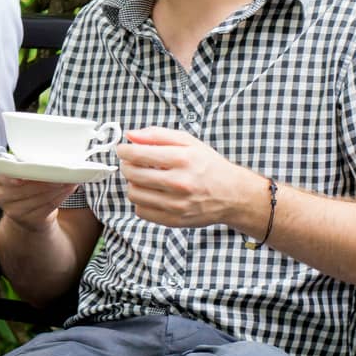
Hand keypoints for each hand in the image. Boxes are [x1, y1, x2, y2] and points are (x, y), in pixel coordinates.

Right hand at [0, 171, 77, 234]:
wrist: (24, 211)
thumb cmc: (23, 184)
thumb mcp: (17, 171)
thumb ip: (24, 164)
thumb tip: (47, 159)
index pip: (3, 175)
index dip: (15, 175)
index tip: (29, 172)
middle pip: (24, 188)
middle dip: (45, 180)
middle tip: (62, 172)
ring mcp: (12, 211)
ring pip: (39, 197)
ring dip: (57, 188)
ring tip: (69, 179)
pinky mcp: (28, 220)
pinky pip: (47, 207)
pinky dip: (60, 196)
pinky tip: (68, 189)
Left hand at [117, 128, 262, 228]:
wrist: (233, 195)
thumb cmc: (209, 166)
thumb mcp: (188, 142)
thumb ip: (158, 135)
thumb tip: (131, 135)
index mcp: (183, 159)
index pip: (138, 154)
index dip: (124, 151)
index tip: (122, 150)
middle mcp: (180, 182)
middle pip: (133, 174)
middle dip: (127, 166)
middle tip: (132, 163)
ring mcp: (177, 204)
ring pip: (134, 194)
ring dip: (133, 184)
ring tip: (143, 179)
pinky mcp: (174, 220)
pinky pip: (141, 211)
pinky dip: (141, 202)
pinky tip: (151, 194)